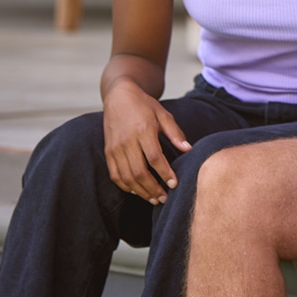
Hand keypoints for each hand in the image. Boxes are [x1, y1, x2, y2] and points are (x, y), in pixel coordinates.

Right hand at [101, 81, 191, 203]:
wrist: (119, 97)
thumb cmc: (145, 106)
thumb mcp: (164, 114)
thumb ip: (175, 133)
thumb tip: (189, 149)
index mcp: (143, 130)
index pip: (154, 158)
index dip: (165, 173)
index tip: (174, 184)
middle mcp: (127, 141)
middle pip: (139, 172)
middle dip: (153, 188)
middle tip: (165, 198)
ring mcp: (115, 148)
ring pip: (126, 177)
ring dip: (140, 191)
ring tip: (154, 199)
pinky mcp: (108, 152)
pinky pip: (115, 175)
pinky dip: (126, 186)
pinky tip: (138, 191)